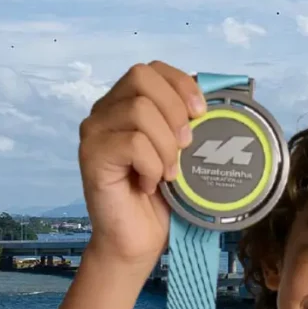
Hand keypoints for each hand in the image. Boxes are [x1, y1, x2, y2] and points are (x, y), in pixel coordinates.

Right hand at [78, 61, 204, 267]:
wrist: (138, 239)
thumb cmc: (164, 196)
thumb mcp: (183, 152)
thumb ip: (188, 123)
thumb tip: (217, 100)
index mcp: (126, 103)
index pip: (151, 69)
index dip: (181, 84)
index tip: (202, 113)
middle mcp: (105, 111)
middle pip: (141, 77)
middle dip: (174, 109)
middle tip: (186, 146)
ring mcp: (94, 131)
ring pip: (139, 110)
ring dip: (166, 144)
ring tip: (169, 173)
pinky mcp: (91, 155)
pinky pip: (132, 143)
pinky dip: (152, 165)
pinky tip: (151, 183)